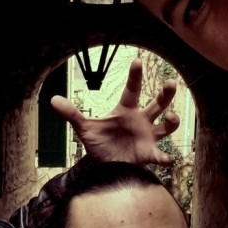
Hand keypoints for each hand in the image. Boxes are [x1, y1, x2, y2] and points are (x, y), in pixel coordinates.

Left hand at [51, 58, 180, 166]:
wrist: (104, 166)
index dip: (134, 76)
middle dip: (166, 94)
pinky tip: (168, 160)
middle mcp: (140, 121)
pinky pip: (161, 155)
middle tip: (171, 82)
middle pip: (158, 104)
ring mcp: (147, 137)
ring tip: (173, 117)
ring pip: (167, 126)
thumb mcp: (84, 128)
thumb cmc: (99, 144)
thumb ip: (71, 114)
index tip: (137, 60)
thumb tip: (53, 99)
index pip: (132, 90)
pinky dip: (166, 158)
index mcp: (126, 110)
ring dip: (173, 122)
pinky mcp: (148, 154)